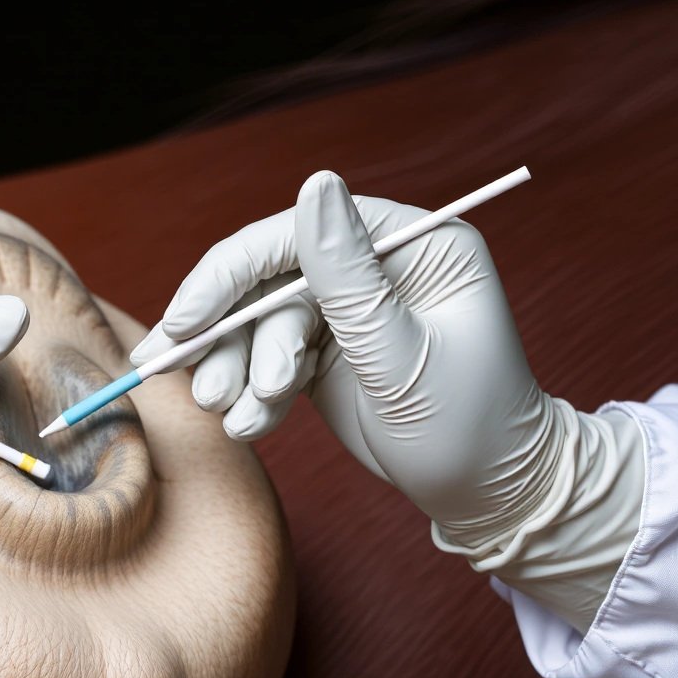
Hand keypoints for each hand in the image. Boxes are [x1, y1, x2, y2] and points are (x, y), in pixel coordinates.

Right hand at [131, 171, 641, 631]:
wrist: (489, 495)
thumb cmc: (470, 427)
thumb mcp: (402, 356)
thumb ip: (349, 277)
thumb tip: (315, 182)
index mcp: (416, 245)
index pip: (304, 231)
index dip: (234, 272)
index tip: (189, 321)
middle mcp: (378, 264)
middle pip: (270, 275)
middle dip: (230, 336)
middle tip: (201, 388)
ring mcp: (349, 306)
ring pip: (260, 320)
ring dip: (236, 370)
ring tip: (232, 417)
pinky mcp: (327, 348)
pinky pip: (267, 356)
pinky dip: (252, 392)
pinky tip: (250, 425)